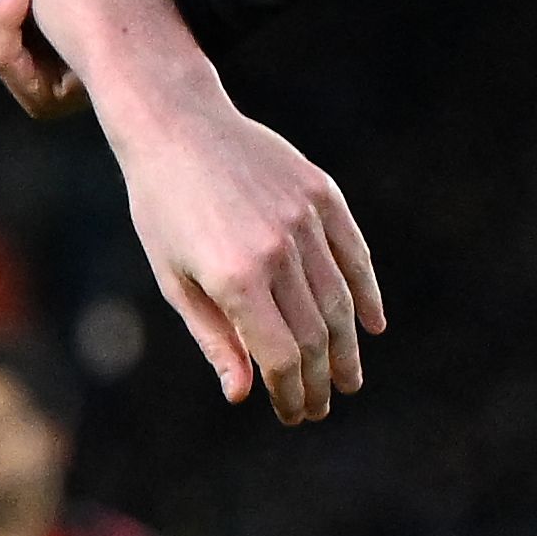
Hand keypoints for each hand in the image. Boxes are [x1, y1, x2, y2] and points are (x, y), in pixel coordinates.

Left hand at [106, 84, 385, 427]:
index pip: (280, 355)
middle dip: (318, 381)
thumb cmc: (163, 208)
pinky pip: (353, 252)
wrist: (176, 122)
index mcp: (234, 277)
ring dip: (347, 348)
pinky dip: (367, 291)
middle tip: (320, 407)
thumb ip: (214, 338)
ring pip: (339, 300)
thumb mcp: (174, 279)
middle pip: (314, 335)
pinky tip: (373, 324)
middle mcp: (276, 249)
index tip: (291, 413)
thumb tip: (244, 395)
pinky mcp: (320, 192)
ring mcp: (303, 218)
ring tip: (348, 379)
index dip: (289, 392)